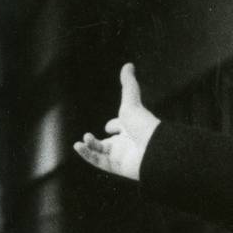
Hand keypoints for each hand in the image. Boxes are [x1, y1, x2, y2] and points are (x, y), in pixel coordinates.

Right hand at [73, 63, 160, 180]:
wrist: (153, 150)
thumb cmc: (143, 124)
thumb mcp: (131, 101)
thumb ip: (128, 84)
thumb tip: (128, 64)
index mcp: (133, 128)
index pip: (121, 128)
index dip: (115, 125)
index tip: (110, 125)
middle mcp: (128, 143)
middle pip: (109, 143)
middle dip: (97, 140)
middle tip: (88, 136)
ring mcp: (123, 157)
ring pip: (101, 153)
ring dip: (89, 146)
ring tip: (83, 140)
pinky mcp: (118, 167)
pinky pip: (99, 162)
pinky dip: (87, 155)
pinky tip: (79, 146)